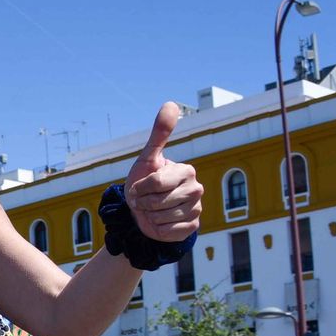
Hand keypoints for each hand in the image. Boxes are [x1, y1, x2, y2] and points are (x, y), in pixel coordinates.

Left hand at [124, 103, 202, 242]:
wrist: (143, 213)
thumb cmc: (144, 183)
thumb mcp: (147, 158)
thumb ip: (159, 134)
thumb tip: (171, 103)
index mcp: (187, 171)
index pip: (156, 183)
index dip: (140, 188)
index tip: (138, 188)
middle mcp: (196, 189)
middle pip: (159, 202)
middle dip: (144, 203)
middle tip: (145, 200)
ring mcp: (197, 209)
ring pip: (162, 217)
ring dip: (150, 216)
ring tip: (151, 211)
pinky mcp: (192, 227)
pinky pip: (169, 231)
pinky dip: (158, 229)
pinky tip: (160, 222)